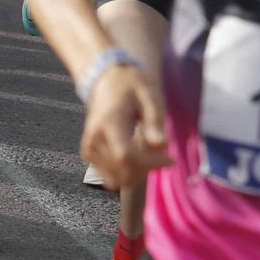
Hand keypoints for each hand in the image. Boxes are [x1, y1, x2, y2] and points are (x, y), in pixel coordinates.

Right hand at [80, 63, 170, 190]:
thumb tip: (162, 146)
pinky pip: (109, 177)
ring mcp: (89, 147)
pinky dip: (125, 173)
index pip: (126, 156)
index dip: (151, 164)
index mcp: (108, 122)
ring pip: (115, 180)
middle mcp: (93, 138)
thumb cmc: (132, 87)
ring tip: (148, 155)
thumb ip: (154, 122)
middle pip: (122, 172)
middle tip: (160, 155)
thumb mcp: (149, 97)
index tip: (171, 159)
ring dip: (136, 174)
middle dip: (146, 170)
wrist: (107, 80)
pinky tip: (135, 156)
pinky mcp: (88, 153)